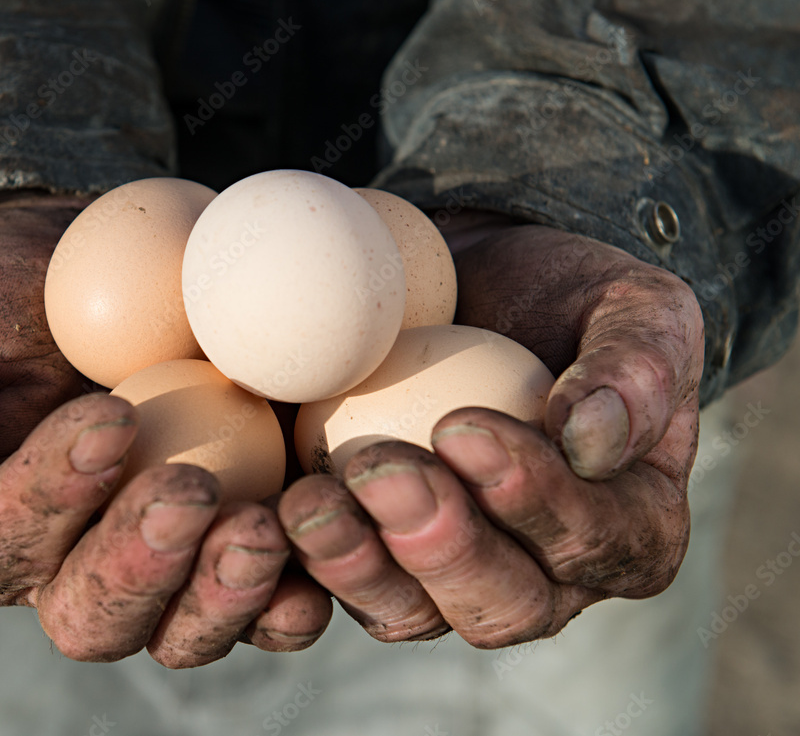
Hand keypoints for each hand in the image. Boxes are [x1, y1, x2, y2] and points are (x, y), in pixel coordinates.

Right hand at [0, 198, 330, 663]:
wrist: (94, 260)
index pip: (9, 540)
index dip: (54, 494)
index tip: (109, 416)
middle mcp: (75, 564)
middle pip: (99, 614)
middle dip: (143, 564)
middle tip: (189, 492)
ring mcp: (168, 557)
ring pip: (189, 624)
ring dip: (228, 593)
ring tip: (265, 531)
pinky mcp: (240, 528)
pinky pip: (275, 585)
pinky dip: (304, 579)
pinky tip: (330, 543)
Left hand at [278, 221, 703, 646]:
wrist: (474, 291)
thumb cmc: (566, 300)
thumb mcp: (636, 308)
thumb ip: (639, 367)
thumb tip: (592, 440)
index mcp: (623, 530)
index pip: (590, 539)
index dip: (529, 497)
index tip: (461, 426)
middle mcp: (541, 577)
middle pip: (497, 604)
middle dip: (436, 545)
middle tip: (377, 470)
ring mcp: (447, 578)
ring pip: (408, 612)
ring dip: (354, 565)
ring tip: (308, 502)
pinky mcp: (372, 557)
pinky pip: (336, 589)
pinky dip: (297, 569)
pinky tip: (263, 522)